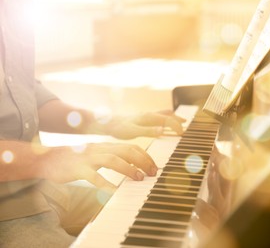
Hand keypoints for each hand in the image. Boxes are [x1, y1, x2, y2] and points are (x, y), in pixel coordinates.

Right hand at [37, 142, 157, 190]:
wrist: (47, 158)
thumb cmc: (75, 158)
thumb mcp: (96, 154)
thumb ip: (112, 156)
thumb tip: (132, 165)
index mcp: (105, 146)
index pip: (131, 147)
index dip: (145, 155)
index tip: (154, 166)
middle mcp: (99, 149)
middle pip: (126, 150)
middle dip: (142, 161)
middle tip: (152, 173)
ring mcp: (88, 158)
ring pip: (112, 160)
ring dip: (128, 169)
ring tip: (139, 178)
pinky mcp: (77, 169)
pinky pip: (93, 176)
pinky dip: (105, 184)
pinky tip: (114, 191)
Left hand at [106, 110, 185, 138]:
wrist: (106, 122)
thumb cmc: (118, 128)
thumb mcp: (133, 131)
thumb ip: (148, 131)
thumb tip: (163, 130)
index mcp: (148, 117)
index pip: (168, 120)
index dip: (176, 126)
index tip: (182, 133)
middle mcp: (148, 114)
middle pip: (167, 115)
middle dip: (177, 119)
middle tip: (185, 125)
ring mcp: (145, 115)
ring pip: (163, 114)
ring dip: (173, 117)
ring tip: (181, 120)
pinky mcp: (142, 118)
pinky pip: (157, 116)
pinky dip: (165, 118)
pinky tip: (164, 123)